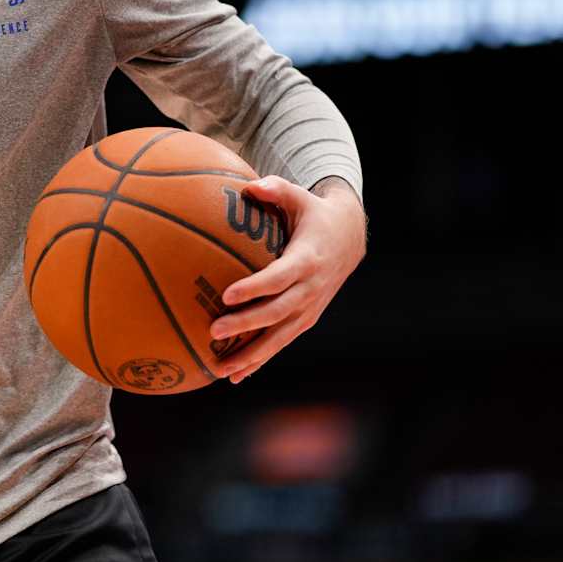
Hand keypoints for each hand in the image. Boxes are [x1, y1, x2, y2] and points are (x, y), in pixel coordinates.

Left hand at [209, 175, 365, 383]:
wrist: (349, 238)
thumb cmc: (313, 214)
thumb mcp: (299, 195)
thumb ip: (275, 189)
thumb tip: (249, 186)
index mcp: (307, 260)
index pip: (279, 277)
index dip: (255, 287)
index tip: (227, 295)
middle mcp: (310, 289)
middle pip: (276, 312)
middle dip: (246, 325)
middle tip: (213, 331)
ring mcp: (310, 308)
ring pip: (279, 337)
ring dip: (251, 355)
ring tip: (220, 370)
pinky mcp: (306, 319)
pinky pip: (281, 342)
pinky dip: (260, 360)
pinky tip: (236, 376)